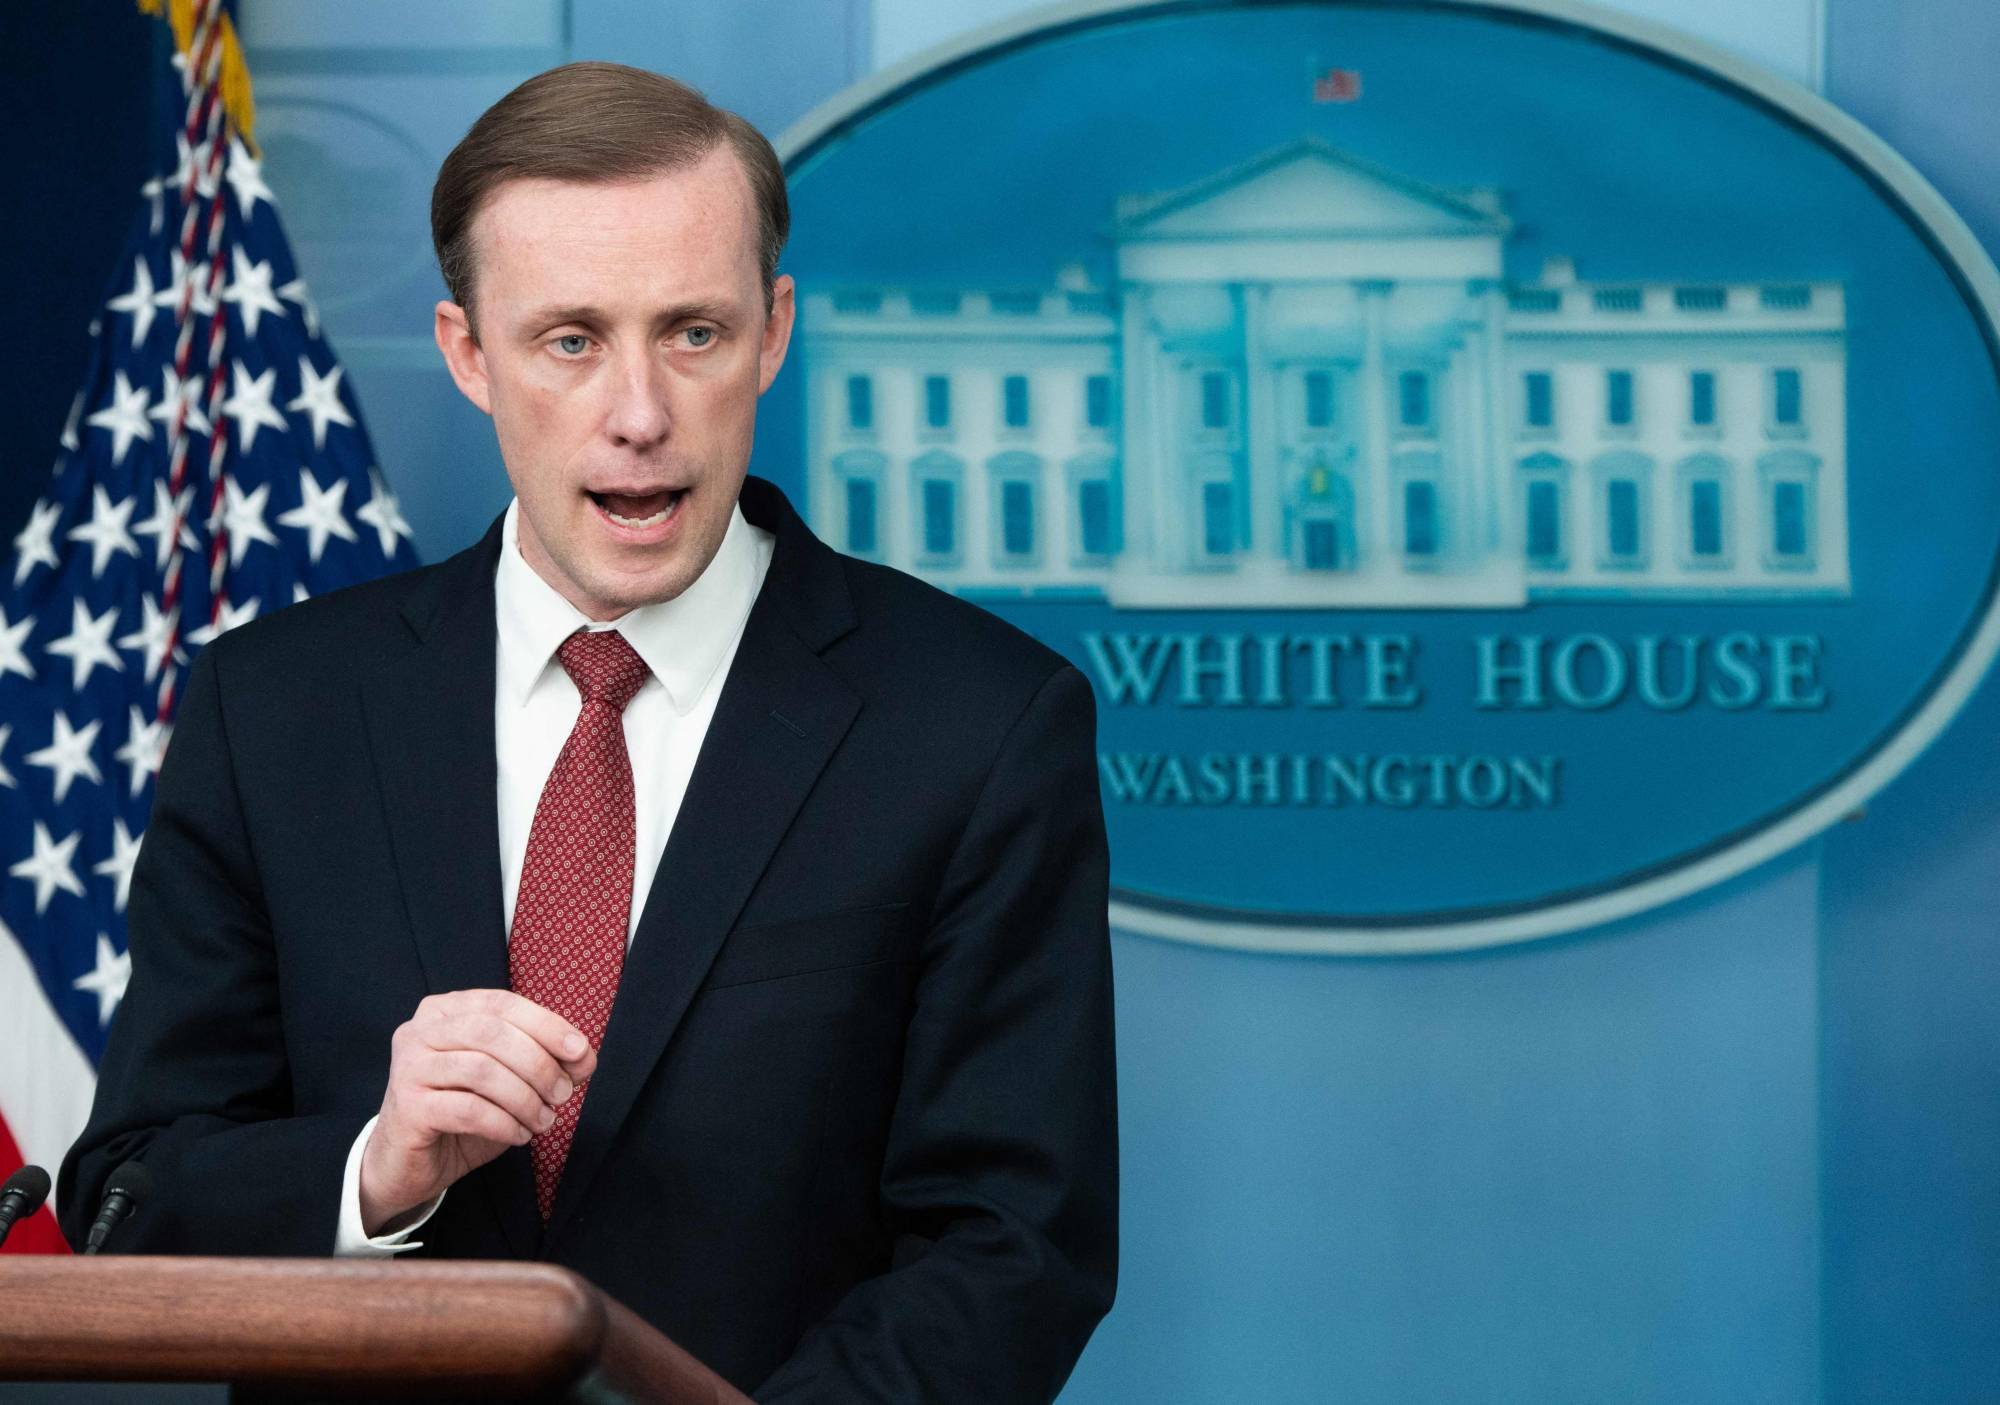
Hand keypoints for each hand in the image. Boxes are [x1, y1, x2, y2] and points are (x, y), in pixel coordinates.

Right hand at [358, 989, 596, 1235]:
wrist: (410, 1165)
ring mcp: (408, 1067)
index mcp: (446, 1010)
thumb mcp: (510, 1082)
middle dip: (538, 1063)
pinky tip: (519, 1135)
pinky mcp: (406, 1107)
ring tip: (543, 1121)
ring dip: (525, 1098)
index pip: (503, 1004)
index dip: (546, 1024)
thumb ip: (546, 1061)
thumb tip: (585, 1055)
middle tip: (562, 1094)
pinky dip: (504, 1123)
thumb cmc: (464, 1114)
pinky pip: (467, 1109)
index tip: (581, 1052)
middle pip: (492, 1033)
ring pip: (481, 1070)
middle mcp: (420, 1030)